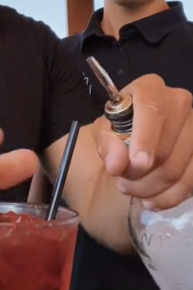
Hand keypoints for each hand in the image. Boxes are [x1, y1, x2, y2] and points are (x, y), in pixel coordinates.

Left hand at [91, 74, 192, 208]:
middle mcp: (179, 102)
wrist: (141, 128)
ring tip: (132, 191)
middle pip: (167, 146)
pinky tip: (152, 201)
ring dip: (152, 188)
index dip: (146, 139)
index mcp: (151, 89)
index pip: (153, 111)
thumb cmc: (120, 124)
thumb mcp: (105, 129)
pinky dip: (170, 197)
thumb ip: (107, 144)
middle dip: (141, 173)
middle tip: (122, 183)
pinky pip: (192, 181)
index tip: (137, 164)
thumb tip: (117, 165)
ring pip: (179, 168)